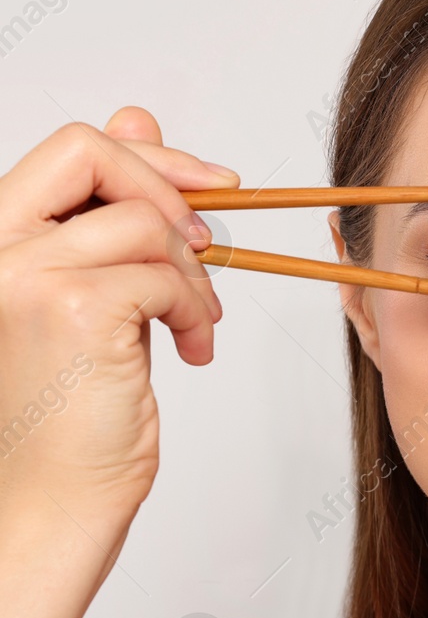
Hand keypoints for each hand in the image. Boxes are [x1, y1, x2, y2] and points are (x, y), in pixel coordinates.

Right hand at [0, 105, 236, 525]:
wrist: (56, 498)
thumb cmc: (74, 412)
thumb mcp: (98, 294)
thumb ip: (109, 214)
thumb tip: (138, 118)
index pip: (72, 148)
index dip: (150, 156)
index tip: (213, 186)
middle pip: (91, 149)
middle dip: (170, 187)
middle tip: (207, 248)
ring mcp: (23, 272)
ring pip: (146, 222)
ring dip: (194, 274)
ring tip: (194, 325)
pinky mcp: (70, 306)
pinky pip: (166, 273)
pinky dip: (196, 310)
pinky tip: (190, 351)